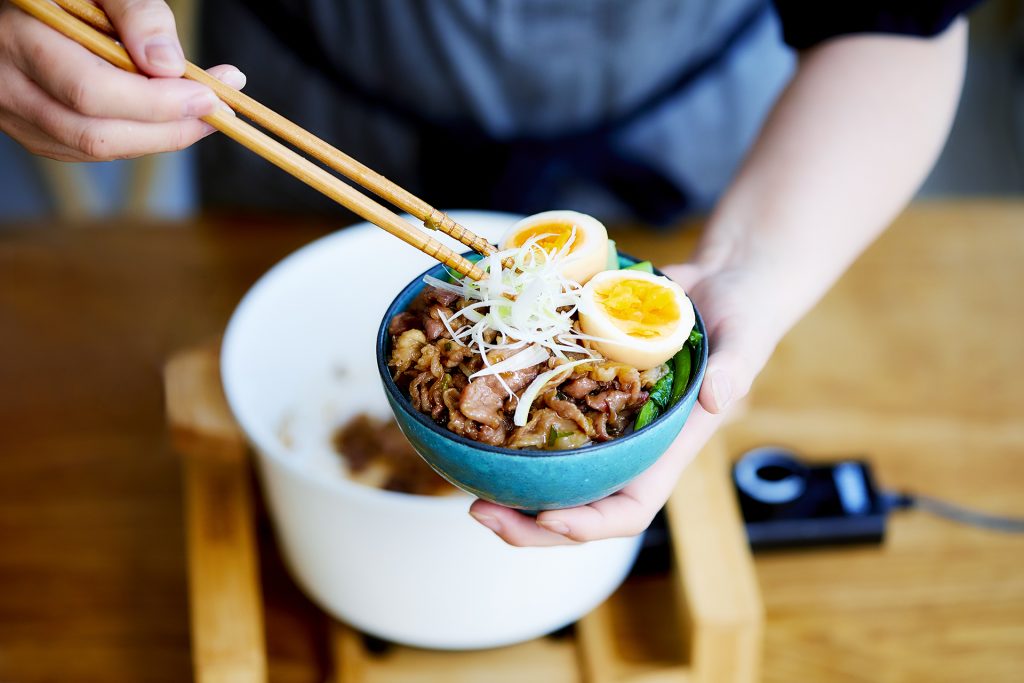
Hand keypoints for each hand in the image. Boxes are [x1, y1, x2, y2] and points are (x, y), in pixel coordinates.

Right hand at [0, 0, 244, 160]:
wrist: (21, 6)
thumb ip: (135, 15)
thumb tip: (169, 65)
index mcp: (19, 40)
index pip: (92, 91)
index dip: (158, 102)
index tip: (210, 94)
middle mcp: (10, 87)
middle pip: (97, 135)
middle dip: (169, 129)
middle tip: (220, 110)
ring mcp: (15, 117)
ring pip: (96, 149)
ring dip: (160, 137)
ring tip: (204, 112)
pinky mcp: (33, 133)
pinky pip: (91, 149)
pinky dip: (138, 137)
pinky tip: (168, 117)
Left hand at [469, 258, 779, 545]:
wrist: (717, 282)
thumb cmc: (742, 314)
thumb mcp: (746, 335)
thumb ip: (736, 366)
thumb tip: (719, 398)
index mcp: (665, 449)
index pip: (629, 510)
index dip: (589, 525)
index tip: (549, 518)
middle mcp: (629, 446)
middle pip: (577, 507)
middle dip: (530, 523)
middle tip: (479, 511)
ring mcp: (601, 422)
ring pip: (552, 474)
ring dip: (509, 487)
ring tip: (462, 482)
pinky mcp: (580, 391)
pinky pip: (543, 425)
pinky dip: (508, 434)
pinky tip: (472, 426)